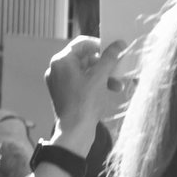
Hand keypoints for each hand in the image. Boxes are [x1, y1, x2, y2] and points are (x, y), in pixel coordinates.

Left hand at [45, 37, 131, 154]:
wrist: (74, 132)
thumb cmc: (85, 103)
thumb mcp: (100, 77)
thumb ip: (109, 58)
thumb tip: (119, 43)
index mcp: (61, 61)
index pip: (82, 43)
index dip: (100, 44)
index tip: (115, 49)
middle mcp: (57, 69)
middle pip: (84, 58)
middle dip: (104, 64)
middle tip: (119, 66)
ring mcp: (60, 82)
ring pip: (85, 72)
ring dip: (103, 75)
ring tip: (118, 84)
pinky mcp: (64, 94)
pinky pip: (81, 83)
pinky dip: (95, 84)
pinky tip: (111, 90)